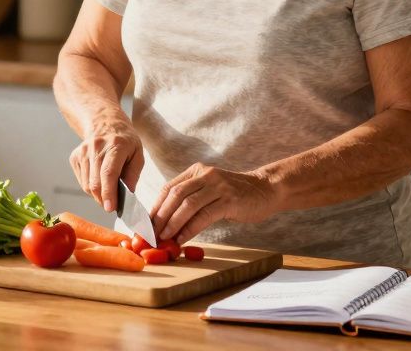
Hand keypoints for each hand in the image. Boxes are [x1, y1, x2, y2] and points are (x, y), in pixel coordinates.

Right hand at [69, 116, 142, 212]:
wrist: (104, 123)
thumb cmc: (124, 141)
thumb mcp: (138, 153)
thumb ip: (133, 174)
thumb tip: (128, 195)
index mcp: (116, 145)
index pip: (108, 173)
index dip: (109, 192)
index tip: (111, 208)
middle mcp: (96, 147)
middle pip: (95, 182)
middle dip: (104, 199)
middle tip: (112, 205)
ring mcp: (83, 152)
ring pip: (87, 185)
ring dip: (97, 194)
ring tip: (108, 191)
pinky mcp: (75, 157)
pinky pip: (82, 181)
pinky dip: (90, 187)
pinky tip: (99, 180)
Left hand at [150, 163, 278, 244]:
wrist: (265, 190)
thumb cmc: (234, 195)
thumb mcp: (209, 190)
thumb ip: (190, 200)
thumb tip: (166, 223)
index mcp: (196, 171)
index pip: (168, 188)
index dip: (155, 207)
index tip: (145, 225)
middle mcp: (205, 175)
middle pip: (174, 195)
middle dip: (160, 216)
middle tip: (151, 234)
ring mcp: (218, 186)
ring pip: (187, 204)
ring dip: (173, 223)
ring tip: (164, 238)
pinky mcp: (229, 200)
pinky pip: (204, 215)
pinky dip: (190, 229)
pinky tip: (183, 239)